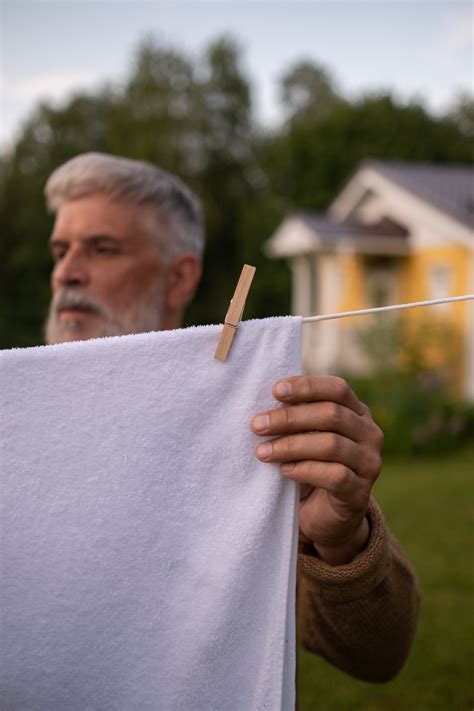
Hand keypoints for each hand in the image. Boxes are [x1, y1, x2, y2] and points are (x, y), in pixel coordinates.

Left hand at [251, 376, 383, 564]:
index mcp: (358, 412)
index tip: (275, 391)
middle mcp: (370, 434)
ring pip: (331, 445)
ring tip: (262, 451)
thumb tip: (268, 400)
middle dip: (289, 418)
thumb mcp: (306, 436)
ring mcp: (368, 463)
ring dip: (291, 446)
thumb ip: (297, 417)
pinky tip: (284, 470)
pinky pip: (334, 475)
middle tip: (257, 425)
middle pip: (331, 415)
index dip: (306, 387)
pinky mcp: (360, 492)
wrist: (325, 516)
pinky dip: (305, 470)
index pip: (337, 389)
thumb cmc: (312, 465)